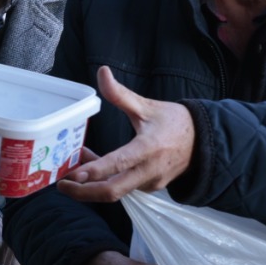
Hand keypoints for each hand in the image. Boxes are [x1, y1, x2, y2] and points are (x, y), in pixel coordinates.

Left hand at [55, 69, 194, 204]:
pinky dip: (106, 180)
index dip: (95, 171)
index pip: (119, 163)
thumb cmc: (174, 122)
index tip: (74, 175)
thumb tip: (102, 72)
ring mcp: (150, 183)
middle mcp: (149, 171)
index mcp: (149, 148)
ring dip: (92, 184)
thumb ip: (120, 94)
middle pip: (113, 191)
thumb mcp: (147, 106)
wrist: (203, 142)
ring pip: (116, 190)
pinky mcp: (149, 188)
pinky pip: (123, 187)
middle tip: (61, 185)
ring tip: (73, 168)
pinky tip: (93, 167)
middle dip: (84, 192)